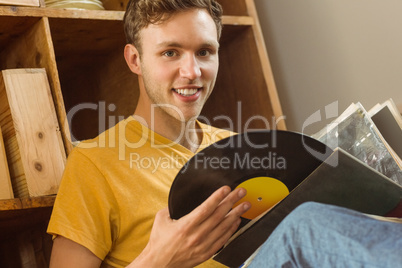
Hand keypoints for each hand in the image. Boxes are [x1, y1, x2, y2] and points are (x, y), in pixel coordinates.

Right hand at [127, 186, 250, 267]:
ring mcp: (203, 245)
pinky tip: (236, 221)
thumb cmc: (159, 242)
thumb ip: (170, 208)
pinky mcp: (206, 253)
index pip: (206, 208)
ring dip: (236, 214)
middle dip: (232, 201)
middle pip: (219, 215)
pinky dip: (231, 230)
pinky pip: (222, 240)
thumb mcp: (161, 219)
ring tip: (245, 205)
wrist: (158, 264)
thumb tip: (177, 200)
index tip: (227, 189)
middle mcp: (196, 235)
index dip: (218, 197)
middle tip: (241, 192)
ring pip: (223, 227)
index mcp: (186, 225)